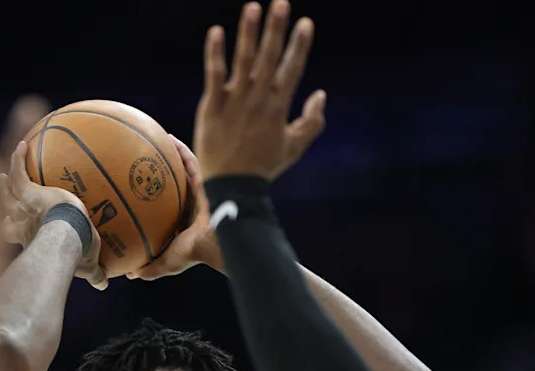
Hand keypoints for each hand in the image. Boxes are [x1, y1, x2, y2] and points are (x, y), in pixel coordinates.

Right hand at [2, 140, 106, 290]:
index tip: (8, 228)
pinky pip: (20, 172)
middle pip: (5, 216)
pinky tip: (22, 145)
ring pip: (7, 193)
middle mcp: (22, 224)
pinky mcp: (29, 192)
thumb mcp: (88, 264)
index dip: (11, 232)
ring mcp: (24, 208)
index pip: (16, 237)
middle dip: (2, 210)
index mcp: (33, 240)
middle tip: (2, 203)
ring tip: (3, 174)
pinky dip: (18, 159)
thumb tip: (104, 285)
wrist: (66, 237)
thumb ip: (94, 273)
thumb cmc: (77, 254)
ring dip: (4, 184)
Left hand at [125, 135, 220, 280]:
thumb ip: (150, 268)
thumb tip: (130, 273)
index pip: (166, 207)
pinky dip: (181, 150)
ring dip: (169, 155)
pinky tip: (168, 138)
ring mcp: (199, 191)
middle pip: (172, 185)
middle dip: (158, 173)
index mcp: (183, 222)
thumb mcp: (167, 263)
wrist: (217, 241)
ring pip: (181, 170)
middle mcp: (190, 204)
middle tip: (141, 160)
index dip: (153, 198)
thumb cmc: (194, 253)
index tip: (136, 187)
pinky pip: (192, 161)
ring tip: (154, 139)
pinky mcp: (207, 180)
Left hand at [194, 0, 325, 181]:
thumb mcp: (293, 147)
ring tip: (253, 7)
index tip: (306, 23)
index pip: (292, 69)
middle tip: (281, 2)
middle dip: (276, 29)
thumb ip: (311, 122)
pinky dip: (215, 54)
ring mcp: (234, 102)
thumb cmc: (263, 168)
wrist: (232, 187)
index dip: (300, 45)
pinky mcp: (212, 107)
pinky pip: (214, 75)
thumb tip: (322, 95)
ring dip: (248, 32)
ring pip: (243, 60)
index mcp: (278, 107)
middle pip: (269, 57)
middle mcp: (258, 99)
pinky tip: (216, 32)